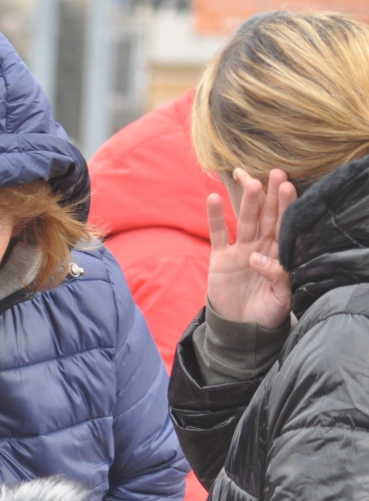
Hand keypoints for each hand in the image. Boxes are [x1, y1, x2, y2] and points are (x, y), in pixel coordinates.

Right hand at [207, 168, 296, 328]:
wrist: (240, 327)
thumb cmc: (265, 314)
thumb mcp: (280, 301)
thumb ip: (278, 278)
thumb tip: (259, 258)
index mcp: (279, 254)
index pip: (285, 226)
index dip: (286, 206)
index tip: (288, 187)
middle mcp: (261, 247)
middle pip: (267, 217)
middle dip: (271, 196)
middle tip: (275, 173)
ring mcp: (240, 250)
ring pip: (245, 221)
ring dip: (247, 202)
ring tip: (250, 183)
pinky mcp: (221, 256)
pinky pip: (218, 233)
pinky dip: (215, 217)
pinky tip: (213, 198)